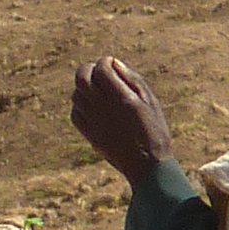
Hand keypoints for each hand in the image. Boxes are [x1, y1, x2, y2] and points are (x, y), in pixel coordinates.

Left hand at [68, 56, 177, 188]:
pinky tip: (93, 107)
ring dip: (84, 88)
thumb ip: (132, 79)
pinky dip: (80, 106)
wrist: (147, 167)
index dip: (105, 62)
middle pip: (81, 78)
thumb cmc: (154, 132)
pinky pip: (75, 114)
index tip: (112, 65)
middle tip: (99, 72)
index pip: (101, 69)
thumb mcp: (150, 102)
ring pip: (76, 95)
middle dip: (88, 69)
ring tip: (99, 91)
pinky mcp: (89, 135)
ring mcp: (93, 123)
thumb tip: (112, 63)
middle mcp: (103, 109)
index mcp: (122, 99)